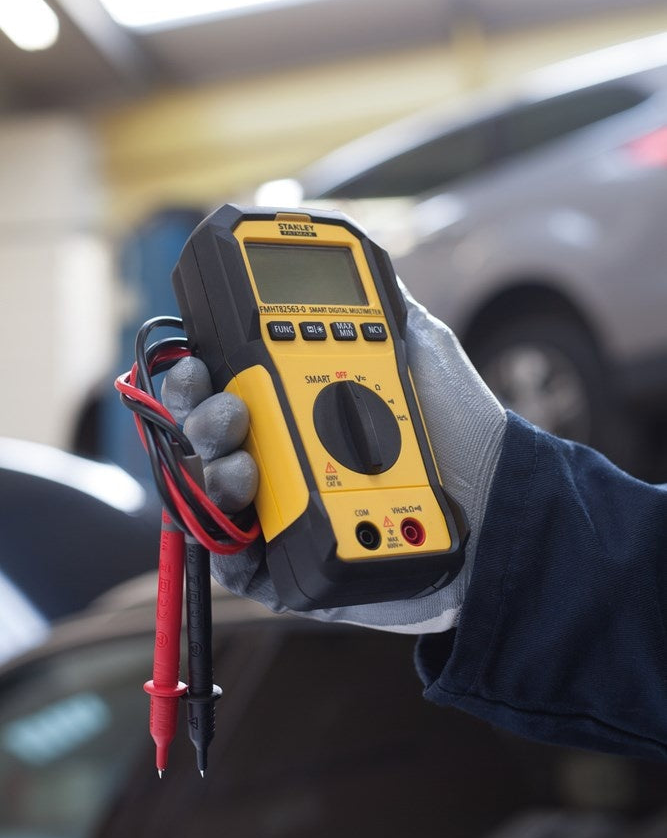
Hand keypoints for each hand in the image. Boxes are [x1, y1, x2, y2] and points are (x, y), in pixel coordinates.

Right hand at [161, 286, 505, 632]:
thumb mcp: (421, 349)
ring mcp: (284, 513)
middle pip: (207, 437)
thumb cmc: (465, 429)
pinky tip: (246, 509)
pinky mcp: (292, 570)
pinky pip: (234, 564)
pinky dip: (225, 539)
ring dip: (210, 471)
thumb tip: (359, 267)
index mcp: (297, 406)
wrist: (501, 502)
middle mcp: (282, 456)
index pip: (227, 386)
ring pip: (210, 494)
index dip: (199, 372)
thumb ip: (382, 307)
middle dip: (198, 415)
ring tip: (245, 462)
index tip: (198, 359)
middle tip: (227, 409)